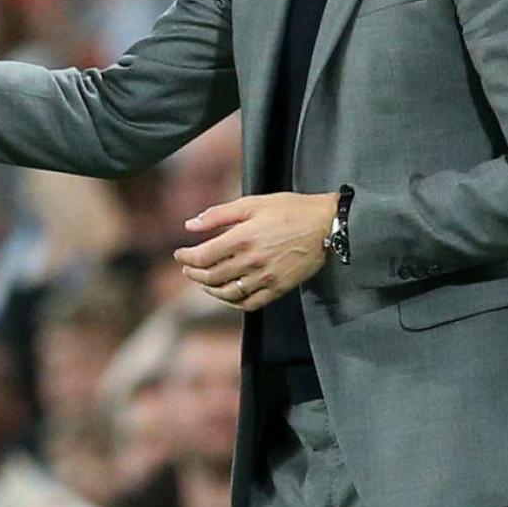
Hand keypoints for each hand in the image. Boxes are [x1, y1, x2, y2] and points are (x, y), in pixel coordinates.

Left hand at [175, 192, 338, 310]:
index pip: (203, 256)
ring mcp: (266, 278)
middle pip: (211, 276)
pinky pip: (248, 303)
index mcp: (243, 238)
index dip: (186, 258)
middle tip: (187, 268)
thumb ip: (219, 215)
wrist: (328, 226)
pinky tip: (225, 293)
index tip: (179, 254)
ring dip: (208, 289)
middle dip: (193, 273)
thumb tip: (189, 226)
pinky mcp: (278, 289)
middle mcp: (252, 261)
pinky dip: (231, 301)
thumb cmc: (291, 209)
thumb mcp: (253, 203)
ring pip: (227, 292)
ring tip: (202, 281)